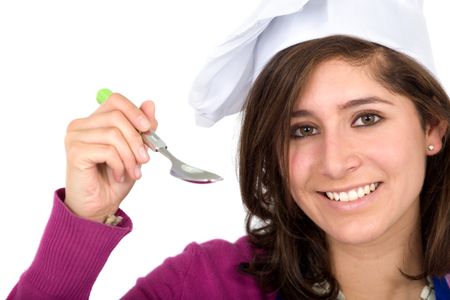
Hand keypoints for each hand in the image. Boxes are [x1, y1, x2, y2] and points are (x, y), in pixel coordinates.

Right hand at [64, 93, 157, 222]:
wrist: (100, 205)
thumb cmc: (114, 178)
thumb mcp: (135, 150)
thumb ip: (141, 127)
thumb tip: (149, 104)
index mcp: (95, 121)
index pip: (115, 100)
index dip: (135, 111)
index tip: (148, 128)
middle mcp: (81, 125)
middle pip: (116, 116)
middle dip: (136, 139)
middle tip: (144, 159)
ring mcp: (75, 138)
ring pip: (113, 134)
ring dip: (129, 156)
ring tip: (132, 171)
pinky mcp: (75, 152)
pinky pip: (107, 151)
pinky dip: (120, 165)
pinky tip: (119, 175)